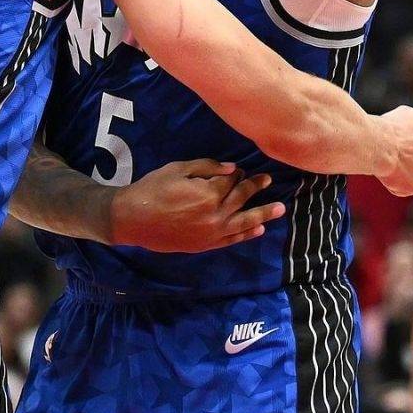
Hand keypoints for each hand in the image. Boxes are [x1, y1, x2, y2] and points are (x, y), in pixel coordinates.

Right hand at [111, 159, 284, 252]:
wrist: (132, 219)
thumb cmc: (152, 189)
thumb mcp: (178, 169)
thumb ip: (208, 167)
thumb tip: (233, 169)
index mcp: (209, 194)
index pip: (231, 181)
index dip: (237, 173)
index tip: (240, 169)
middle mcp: (216, 215)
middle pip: (241, 199)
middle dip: (255, 188)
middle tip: (267, 181)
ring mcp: (212, 233)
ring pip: (244, 222)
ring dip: (263, 214)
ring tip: (279, 210)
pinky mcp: (205, 245)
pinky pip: (231, 240)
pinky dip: (246, 235)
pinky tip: (258, 230)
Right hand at [374, 106, 412, 196]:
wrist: (382, 145)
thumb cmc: (389, 127)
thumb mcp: (406, 113)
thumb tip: (411, 127)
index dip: (412, 145)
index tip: (401, 145)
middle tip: (396, 157)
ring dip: (406, 172)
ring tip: (388, 165)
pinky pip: (406, 187)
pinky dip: (396, 183)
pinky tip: (386, 174)